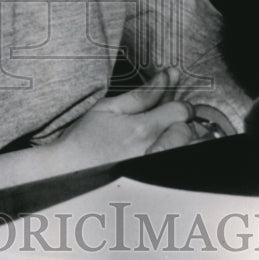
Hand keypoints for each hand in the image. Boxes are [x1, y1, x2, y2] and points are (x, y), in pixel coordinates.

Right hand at [55, 67, 195, 170]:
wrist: (68, 169)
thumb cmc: (84, 137)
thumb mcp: (108, 107)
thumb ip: (141, 94)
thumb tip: (166, 77)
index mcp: (142, 129)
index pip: (182, 111)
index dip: (181, 104)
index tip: (173, 105)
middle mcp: (152, 150)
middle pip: (189, 132)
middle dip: (186, 123)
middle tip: (174, 121)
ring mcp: (154, 169)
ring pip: (188, 151)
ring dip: (186, 141)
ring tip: (172, 137)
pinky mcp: (152, 182)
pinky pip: (177, 166)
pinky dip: (177, 155)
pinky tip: (165, 151)